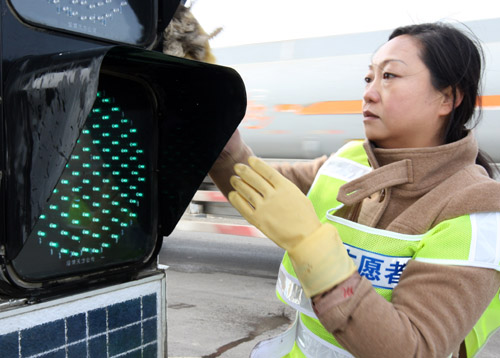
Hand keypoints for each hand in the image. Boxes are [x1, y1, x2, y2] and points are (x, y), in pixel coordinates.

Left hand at [228, 157, 356, 296]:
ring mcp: (265, 208)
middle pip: (254, 179)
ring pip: (246, 191)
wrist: (306, 238)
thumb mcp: (298, 196)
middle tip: (237, 167)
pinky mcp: (258, 220)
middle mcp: (273, 195)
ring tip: (233, 179)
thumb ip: (283, 187)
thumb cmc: (305, 218)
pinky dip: (236, 199)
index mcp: (285, 187)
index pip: (267, 171)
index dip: (256, 164)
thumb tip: (270, 180)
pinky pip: (243, 207)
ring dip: (238, 183)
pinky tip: (232, 194)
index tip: (250, 159)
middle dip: (244, 171)